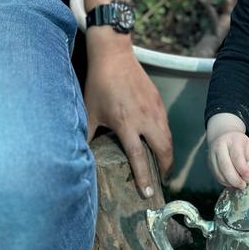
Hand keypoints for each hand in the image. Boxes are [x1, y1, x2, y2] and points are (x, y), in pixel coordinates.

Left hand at [85, 46, 172, 197]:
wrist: (114, 56)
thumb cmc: (99, 84)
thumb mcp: (90, 111)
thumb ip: (88, 134)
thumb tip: (80, 153)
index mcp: (126, 124)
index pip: (138, 158)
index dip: (144, 178)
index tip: (147, 194)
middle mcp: (145, 119)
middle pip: (163, 150)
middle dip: (165, 168)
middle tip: (161, 180)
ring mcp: (154, 109)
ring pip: (167, 137)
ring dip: (167, 153)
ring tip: (162, 164)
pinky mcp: (157, 100)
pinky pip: (165, 124)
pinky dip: (165, 137)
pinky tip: (158, 141)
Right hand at [207, 113, 248, 188]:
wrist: (222, 135)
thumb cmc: (238, 143)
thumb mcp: (248, 146)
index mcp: (233, 140)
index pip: (237, 157)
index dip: (244, 170)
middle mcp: (220, 146)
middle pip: (225, 166)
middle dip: (235, 179)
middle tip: (244, 185)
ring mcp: (212, 155)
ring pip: (219, 173)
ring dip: (230, 182)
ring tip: (239, 185)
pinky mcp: (210, 163)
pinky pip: (216, 176)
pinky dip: (225, 182)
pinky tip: (232, 183)